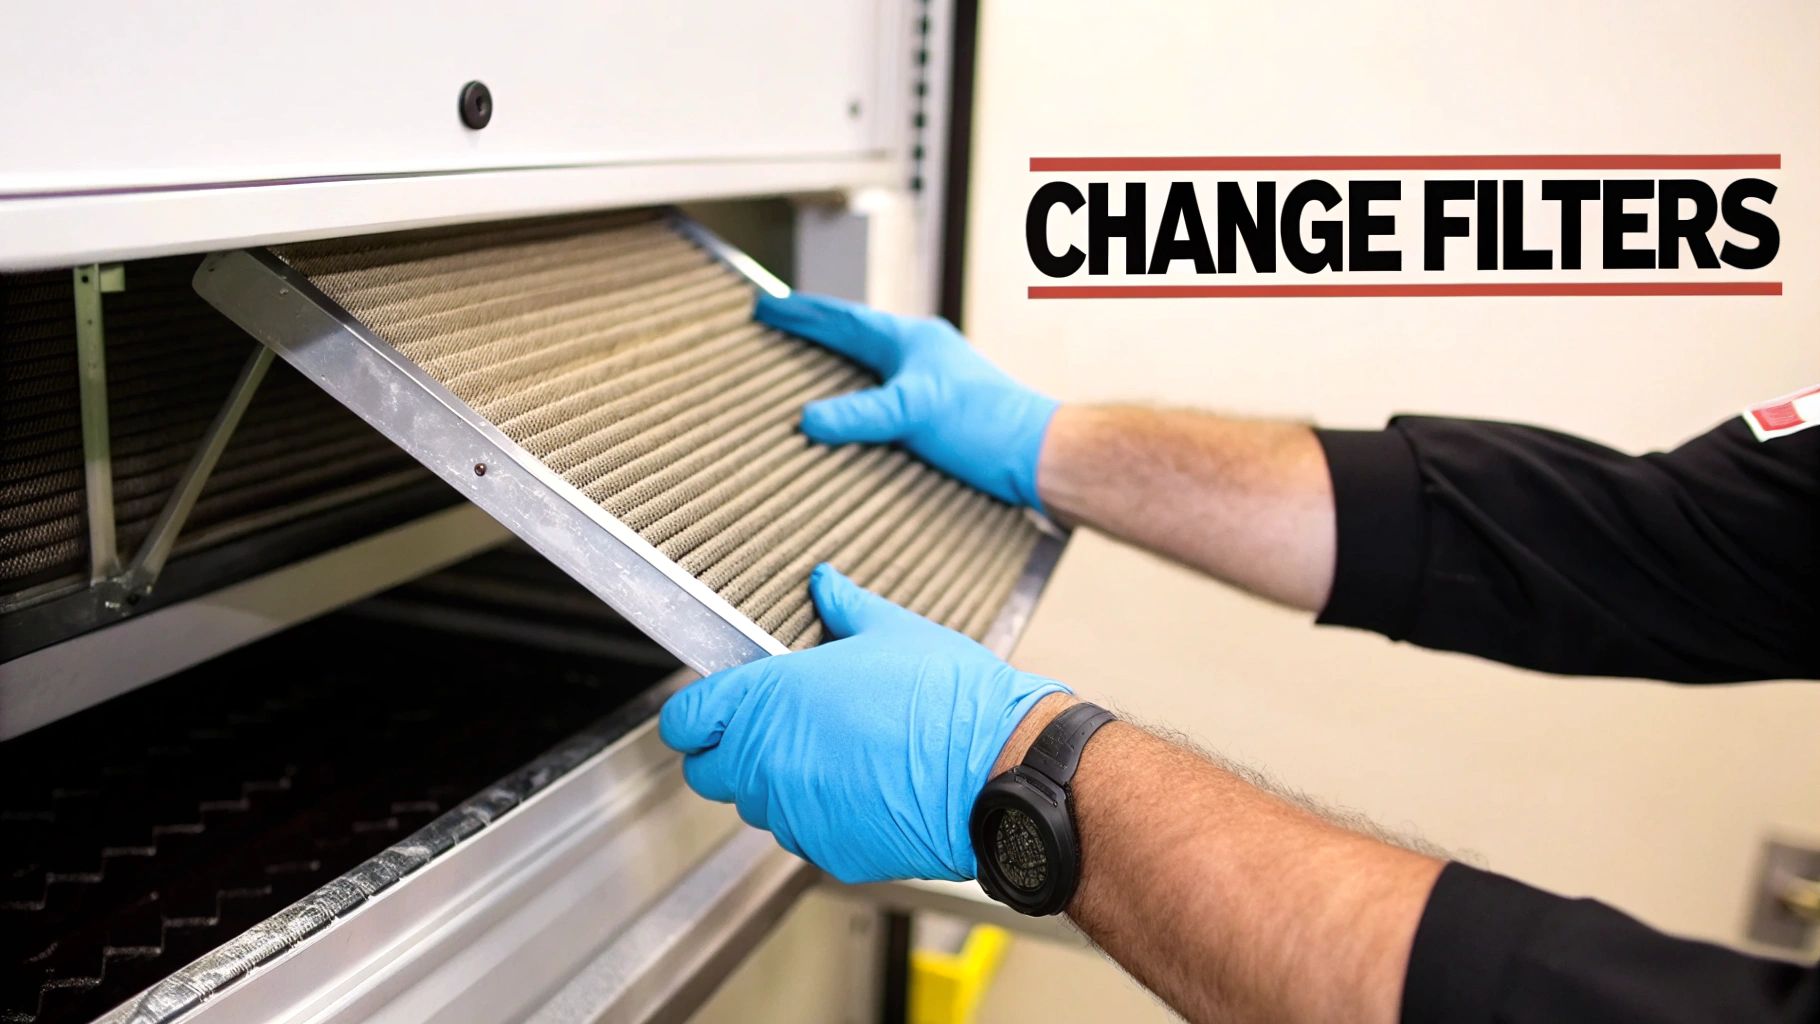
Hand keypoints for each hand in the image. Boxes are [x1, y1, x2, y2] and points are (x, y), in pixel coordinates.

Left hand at [658, 564, 1068, 882]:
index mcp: (768, 701)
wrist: (1001, 770)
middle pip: (709, 770)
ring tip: (834, 754)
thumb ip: (844, 607)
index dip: (697, 712)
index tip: (715, 706)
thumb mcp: (893, 632)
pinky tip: (863, 787)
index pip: (684, 720)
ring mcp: (796, 814)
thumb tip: (825, 584)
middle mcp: (768, 762)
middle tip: (778, 728)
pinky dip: (820, 815)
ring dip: (777, 784)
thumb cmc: (950, 700)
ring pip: (758, 805)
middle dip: (731, 751)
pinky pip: (804, 834)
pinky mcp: (829, 851)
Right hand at [756, 291, 1060, 509]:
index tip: (763, 307)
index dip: (801, 314)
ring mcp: (930, 382)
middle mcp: (920, 355)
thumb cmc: (988, 424)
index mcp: (910, 340)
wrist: (1040, 456)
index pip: (843, 320)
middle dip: (813, 330)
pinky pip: (883, 394)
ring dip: (836, 361)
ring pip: (871, 363)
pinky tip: (850, 417)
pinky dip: (857, 396)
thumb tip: (807, 419)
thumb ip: (860, 415)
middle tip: (776, 324)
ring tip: (803, 363)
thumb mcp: (915, 412)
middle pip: (854, 336)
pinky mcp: (938, 414)